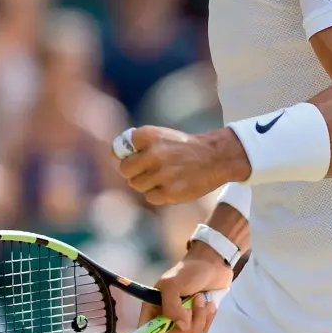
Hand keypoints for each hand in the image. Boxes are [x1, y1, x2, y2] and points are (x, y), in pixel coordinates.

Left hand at [117, 125, 250, 205]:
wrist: (216, 157)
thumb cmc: (184, 147)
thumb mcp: (162, 136)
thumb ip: (139, 144)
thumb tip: (115, 154)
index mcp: (150, 135)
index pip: (120, 149)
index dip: (128, 154)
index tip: (137, 155)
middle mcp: (154, 153)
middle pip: (125, 170)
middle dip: (134, 171)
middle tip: (147, 170)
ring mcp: (161, 174)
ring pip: (136, 185)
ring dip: (146, 183)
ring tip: (163, 176)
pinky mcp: (170, 192)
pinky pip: (151, 197)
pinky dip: (158, 194)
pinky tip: (171, 185)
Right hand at [137, 243, 233, 332]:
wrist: (213, 262)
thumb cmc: (189, 271)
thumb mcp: (173, 284)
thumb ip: (171, 307)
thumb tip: (180, 325)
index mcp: (155, 305)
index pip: (146, 330)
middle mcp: (168, 313)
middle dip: (182, 326)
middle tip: (188, 310)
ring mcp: (185, 316)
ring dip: (198, 317)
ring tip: (201, 298)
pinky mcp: (200, 317)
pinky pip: (203, 329)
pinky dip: (208, 317)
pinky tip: (209, 303)